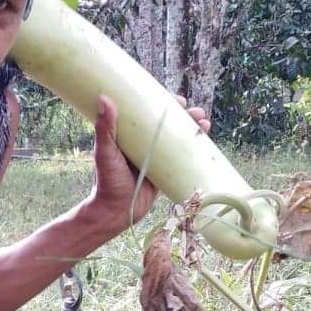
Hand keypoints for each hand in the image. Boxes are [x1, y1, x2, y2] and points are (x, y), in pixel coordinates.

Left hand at [85, 92, 210, 232]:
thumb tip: (104, 98)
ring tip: (205, 124)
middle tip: (196, 112)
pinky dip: (193, 150)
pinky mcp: (164, 172)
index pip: (147, 113)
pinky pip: (180, 158)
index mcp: (128, 135)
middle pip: (167, 124)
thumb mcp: (105, 153)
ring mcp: (154, 158)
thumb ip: (105, 129)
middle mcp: (142, 144)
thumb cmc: (106, 182)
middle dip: (184, 116)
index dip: (163, 104)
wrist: (115, 212)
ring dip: (192, 129)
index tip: (176, 101)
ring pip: (176, 139)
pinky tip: (205, 142)